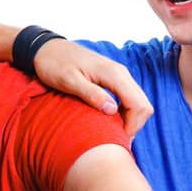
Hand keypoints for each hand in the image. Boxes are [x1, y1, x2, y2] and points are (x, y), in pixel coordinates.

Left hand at [33, 39, 153, 147]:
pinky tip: (111, 122)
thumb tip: (112, 111)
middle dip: (134, 126)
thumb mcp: (68, 81)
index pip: (138, 105)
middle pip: (144, 105)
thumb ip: (91, 94)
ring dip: (131, 121)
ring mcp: (119, 75)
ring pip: (138, 102)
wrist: (47, 48)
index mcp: (113, 74)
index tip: (117, 141)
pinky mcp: (113, 78)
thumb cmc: (54, 64)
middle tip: (116, 141)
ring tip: (113, 134)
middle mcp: (121, 73)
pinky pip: (129, 98)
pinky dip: (126, 113)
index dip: (132, 127)